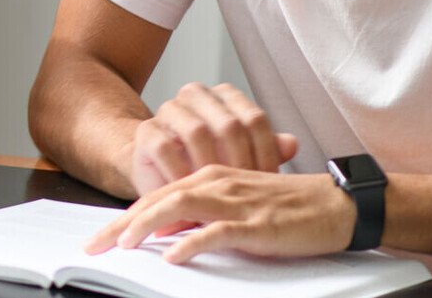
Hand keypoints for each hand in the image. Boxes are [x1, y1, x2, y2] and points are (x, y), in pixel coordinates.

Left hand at [85, 166, 355, 262]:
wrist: (337, 205)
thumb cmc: (286, 207)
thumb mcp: (234, 206)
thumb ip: (199, 215)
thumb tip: (163, 234)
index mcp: (210, 177)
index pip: (156, 196)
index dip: (123, 217)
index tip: (98, 237)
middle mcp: (217, 183)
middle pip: (158, 200)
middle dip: (121, 223)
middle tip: (95, 245)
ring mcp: (237, 202)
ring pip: (179, 207)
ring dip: (146, 226)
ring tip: (124, 244)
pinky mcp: (257, 223)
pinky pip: (217, 230)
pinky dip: (192, 241)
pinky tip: (174, 254)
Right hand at [127, 82, 297, 194]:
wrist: (160, 171)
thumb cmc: (205, 164)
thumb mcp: (241, 158)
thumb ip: (267, 149)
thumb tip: (291, 144)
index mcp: (225, 97)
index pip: (254, 118)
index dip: (265, 152)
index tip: (268, 181)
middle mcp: (197, 96)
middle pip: (228, 124)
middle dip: (240, 163)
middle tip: (244, 192)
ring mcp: (169, 110)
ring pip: (197, 132)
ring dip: (210, 168)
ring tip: (217, 193)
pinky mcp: (146, 130)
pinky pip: (165, 148)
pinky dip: (180, 173)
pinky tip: (191, 190)